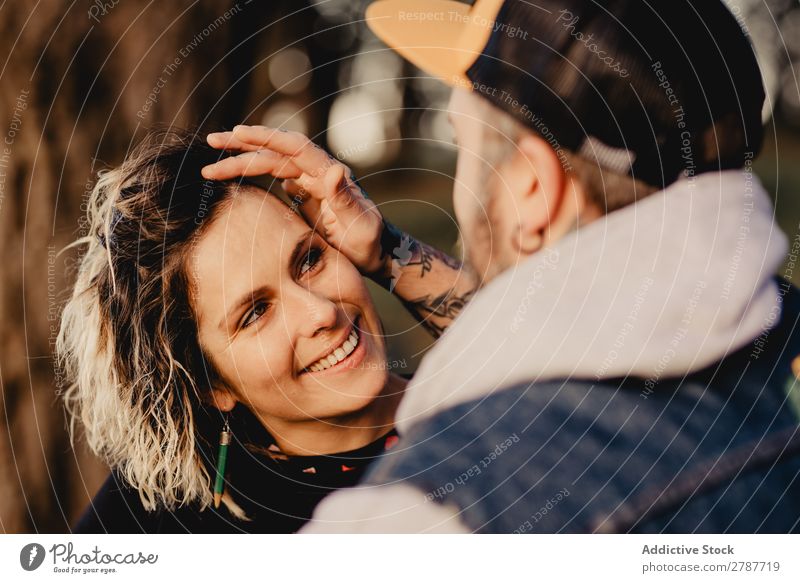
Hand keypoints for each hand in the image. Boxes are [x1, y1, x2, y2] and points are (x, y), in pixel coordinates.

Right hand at [202, 125, 386, 275]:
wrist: (374, 253)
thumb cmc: (368, 240)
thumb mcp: (359, 222)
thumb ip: (346, 197)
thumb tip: (337, 169)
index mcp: (329, 173)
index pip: (294, 148)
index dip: (266, 138)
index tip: (239, 133)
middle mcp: (317, 172)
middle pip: (275, 152)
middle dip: (243, 146)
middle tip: (211, 141)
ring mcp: (308, 182)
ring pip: (270, 164)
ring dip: (242, 161)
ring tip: (211, 165)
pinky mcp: (303, 194)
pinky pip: (273, 177)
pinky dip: (252, 175)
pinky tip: (232, 177)